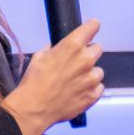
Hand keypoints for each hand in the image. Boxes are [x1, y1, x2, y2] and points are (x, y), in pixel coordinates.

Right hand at [2, 19, 103, 134]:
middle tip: (76, 64)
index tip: (91, 29)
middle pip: (97, 49)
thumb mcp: (39, 57)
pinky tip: (78, 92)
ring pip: (98, 71)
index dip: (91, 28)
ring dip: (89, 74)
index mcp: (72, 46)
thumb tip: (58, 49)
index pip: (92, 27)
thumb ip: (54, 49)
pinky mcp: (93, 94)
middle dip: (88, 54)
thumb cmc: (34, 83)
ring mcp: (91, 78)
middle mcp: (85, 59)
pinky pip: (99, 87)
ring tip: (75, 82)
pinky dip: (91, 89)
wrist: (34, 108)